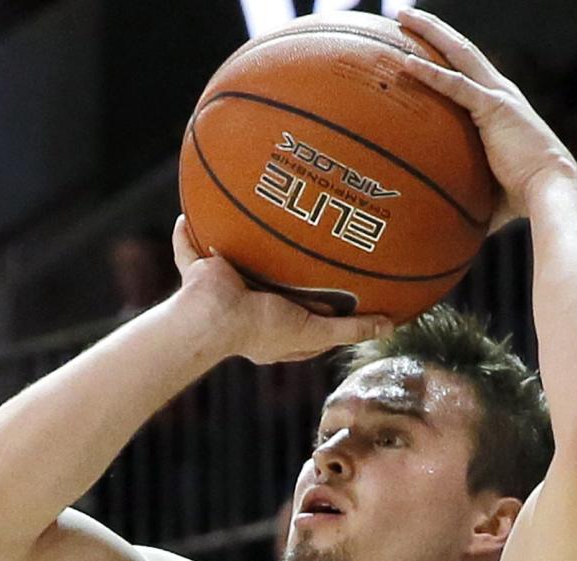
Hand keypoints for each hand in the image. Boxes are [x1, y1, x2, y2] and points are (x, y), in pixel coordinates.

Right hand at [170, 215, 392, 364]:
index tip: (340, 291)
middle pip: (270, 285)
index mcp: (270, 328)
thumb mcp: (314, 330)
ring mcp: (223, 289)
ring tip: (260, 216)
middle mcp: (247, 307)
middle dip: (283, 270)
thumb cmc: (260, 328)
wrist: (213, 318)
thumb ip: (350, 328)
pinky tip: (189, 213)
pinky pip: (189, 248)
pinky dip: (185, 234)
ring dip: (242, 243)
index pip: (300, 317)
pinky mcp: (201, 272)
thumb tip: (391, 326)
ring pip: (235, 261)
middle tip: (304, 245)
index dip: (318, 307)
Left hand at [397, 9, 576, 229]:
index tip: (420, 44)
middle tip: (405, 15)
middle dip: (433, 29)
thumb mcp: (490, 190)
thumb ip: (470, 194)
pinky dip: (430, 73)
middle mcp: (500, 93)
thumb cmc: (525, 198)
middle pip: (460, 50)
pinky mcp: (494, 108)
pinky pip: (455, 86)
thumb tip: (449, 222)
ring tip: (402, 16)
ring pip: (458, 54)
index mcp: (500, 107)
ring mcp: (498, 96)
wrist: (551, 192)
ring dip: (430, 33)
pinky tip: (405, 63)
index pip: (467, 72)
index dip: (445, 55)